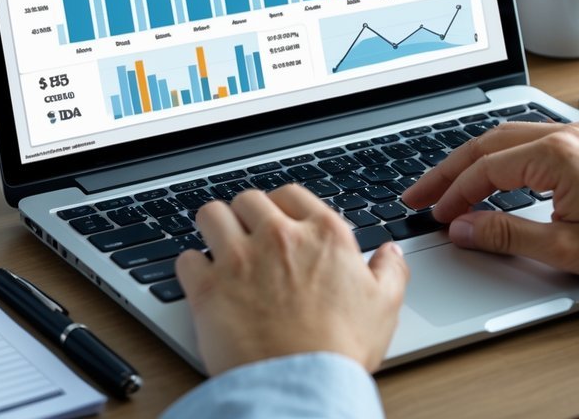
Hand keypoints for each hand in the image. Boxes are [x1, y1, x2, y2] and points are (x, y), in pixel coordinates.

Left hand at [176, 185, 408, 375]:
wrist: (301, 384)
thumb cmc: (341, 349)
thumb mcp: (384, 306)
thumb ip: (390, 271)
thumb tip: (392, 252)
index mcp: (323, 235)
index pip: (292, 194)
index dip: (282, 205)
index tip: (279, 219)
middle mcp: (279, 236)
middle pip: (249, 199)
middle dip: (247, 214)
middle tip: (249, 235)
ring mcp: (239, 258)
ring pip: (212, 215)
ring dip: (214, 227)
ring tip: (218, 244)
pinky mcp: (207, 287)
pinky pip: (187, 259)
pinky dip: (192, 268)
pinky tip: (202, 279)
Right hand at [401, 120, 578, 281]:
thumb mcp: (566, 249)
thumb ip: (506, 235)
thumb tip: (463, 228)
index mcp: (557, 155)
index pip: (486, 169)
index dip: (454, 194)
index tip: (435, 214)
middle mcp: (566, 133)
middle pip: (488, 143)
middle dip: (450, 170)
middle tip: (420, 194)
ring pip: (508, 136)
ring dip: (474, 160)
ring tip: (447, 184)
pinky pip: (532, 138)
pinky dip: (502, 155)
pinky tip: (491, 173)